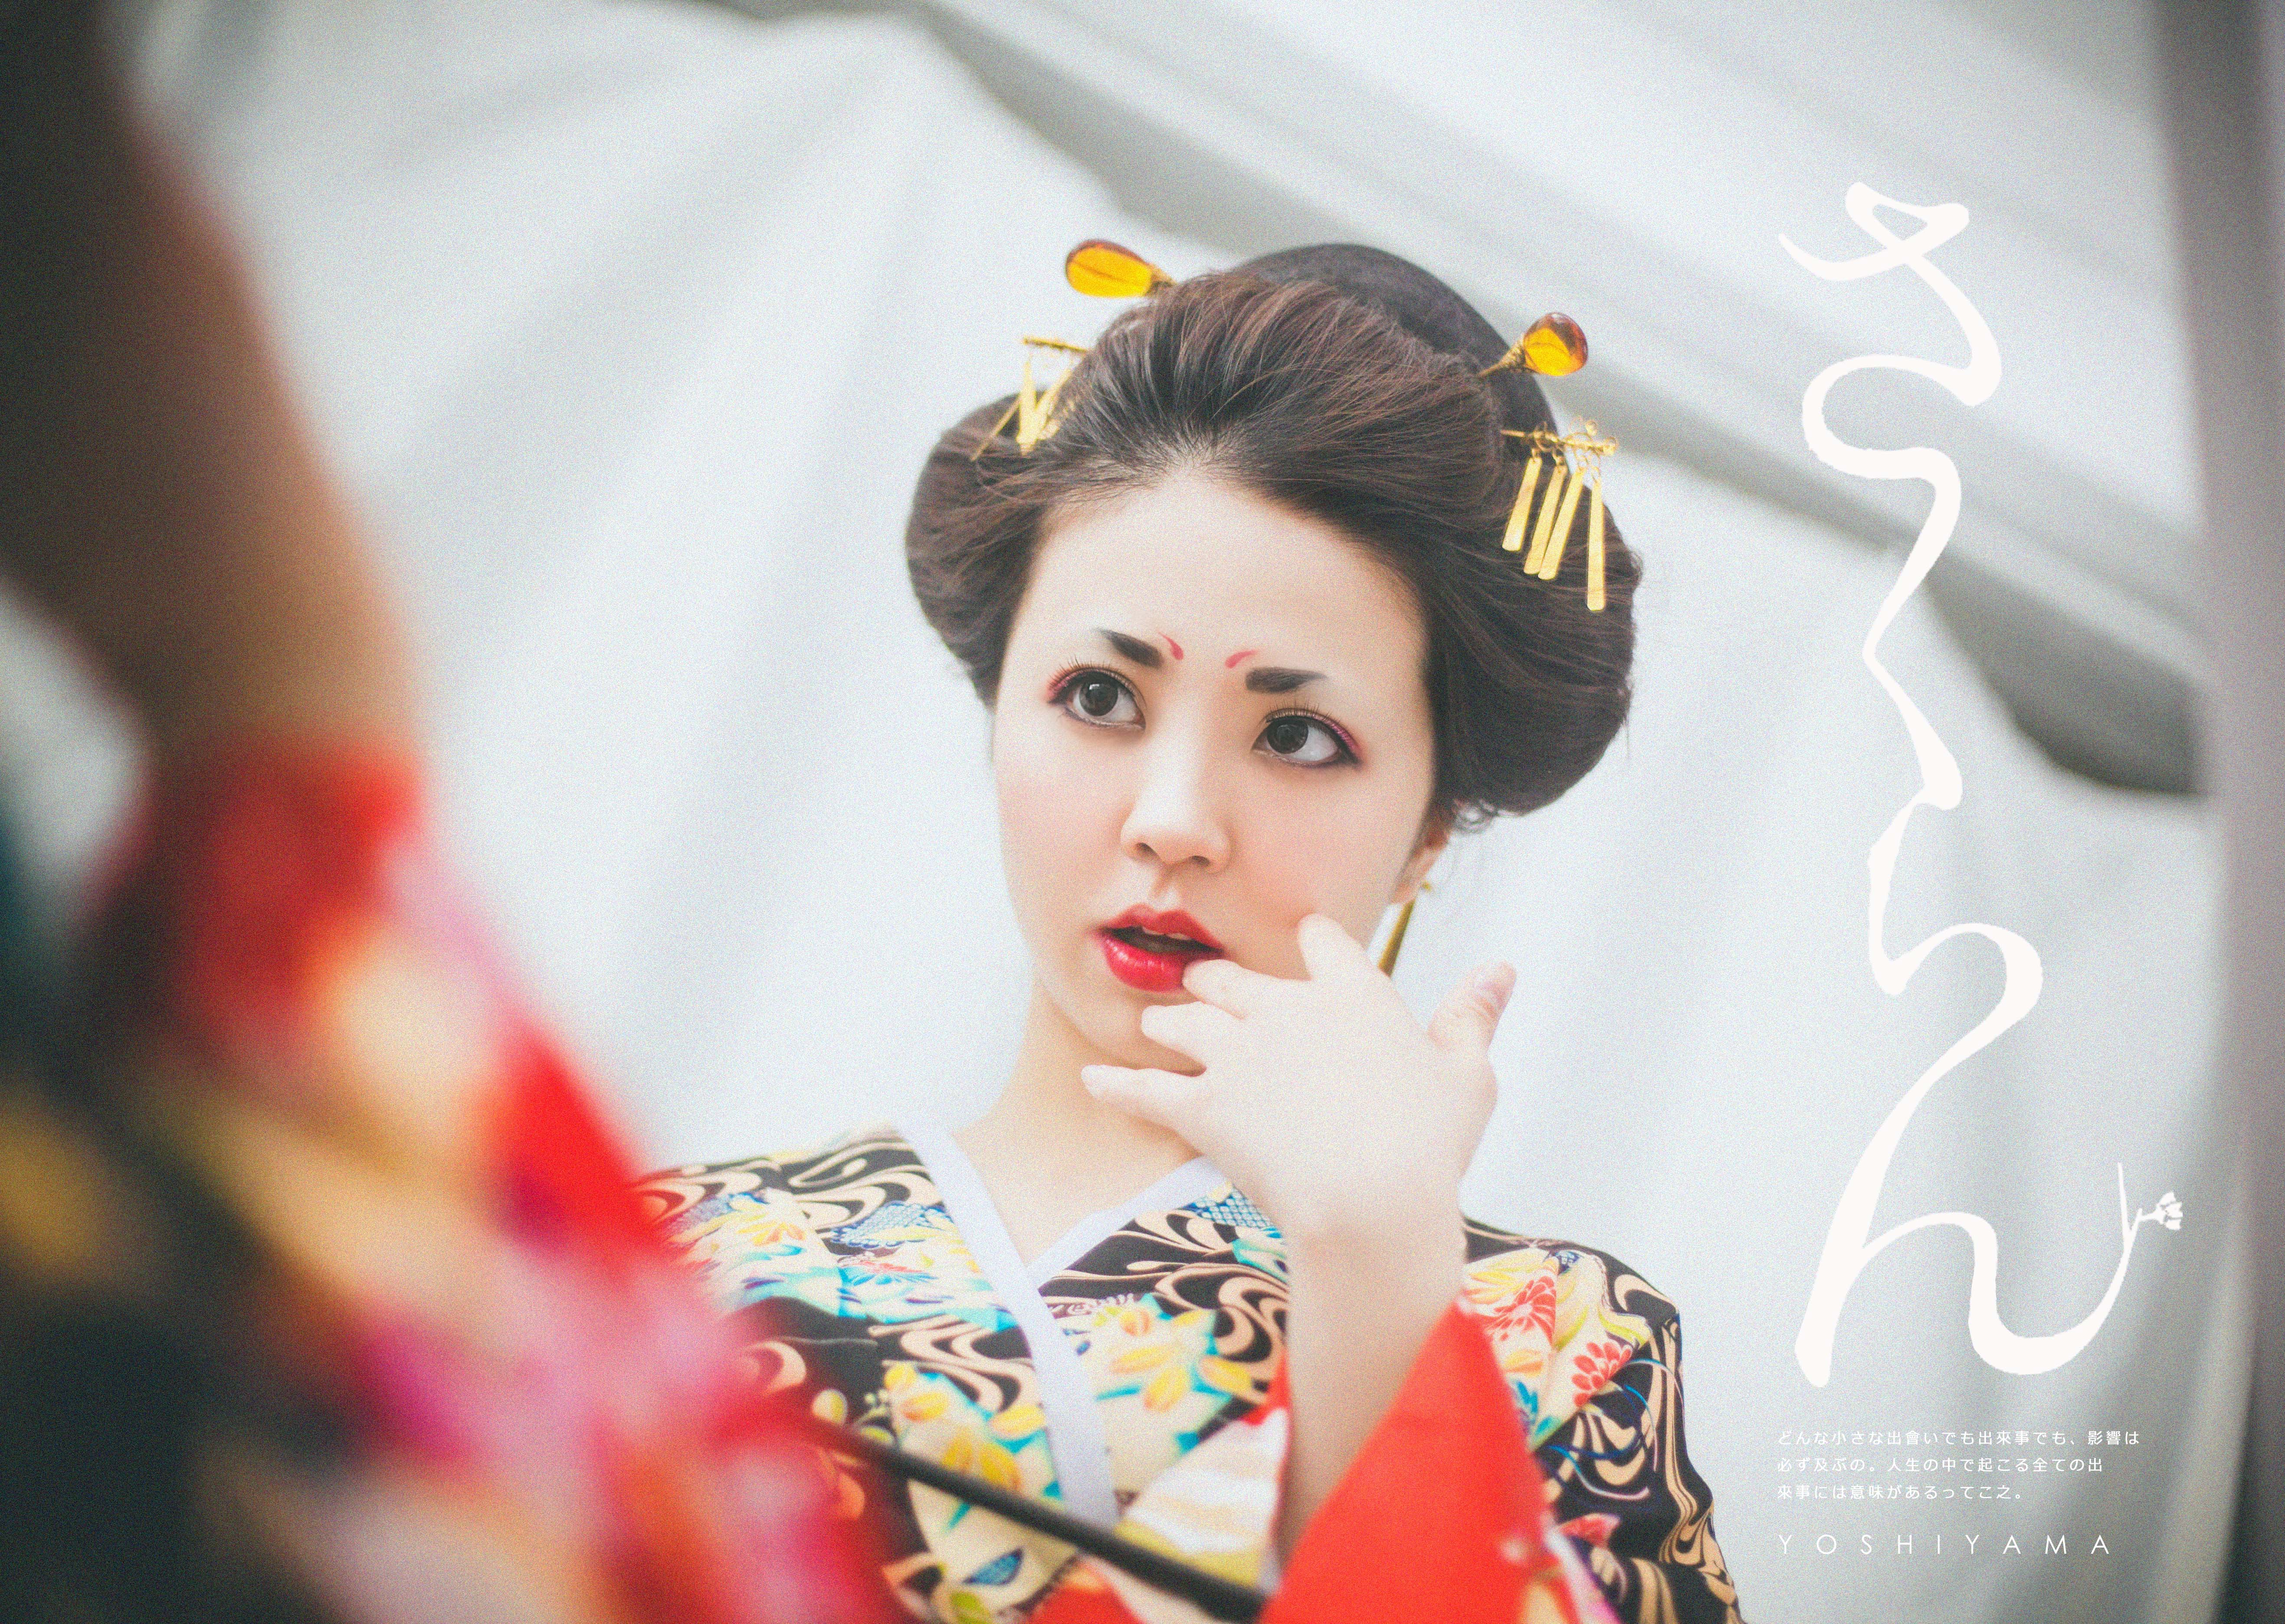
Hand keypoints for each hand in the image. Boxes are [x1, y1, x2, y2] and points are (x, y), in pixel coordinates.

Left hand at [1081, 914, 1515, 1242]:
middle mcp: (1285, 1010)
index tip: (1304, 937)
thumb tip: (1501, 968)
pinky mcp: (1201, 1103)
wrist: (1370, 1202)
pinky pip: (1142, 1085)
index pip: (1322, 942)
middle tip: (1206, 985)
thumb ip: (1473, 1015)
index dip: (1312, 938)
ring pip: (1184, 1019)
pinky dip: (1115, 1082)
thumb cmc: (1429, 1146)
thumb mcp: (1467, 1076)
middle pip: (1233, 975)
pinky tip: (1093, 1078)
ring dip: (1169, 1022)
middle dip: (1218, 978)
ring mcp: (1236, 1054)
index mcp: (1353, 995)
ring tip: (1153, 1026)